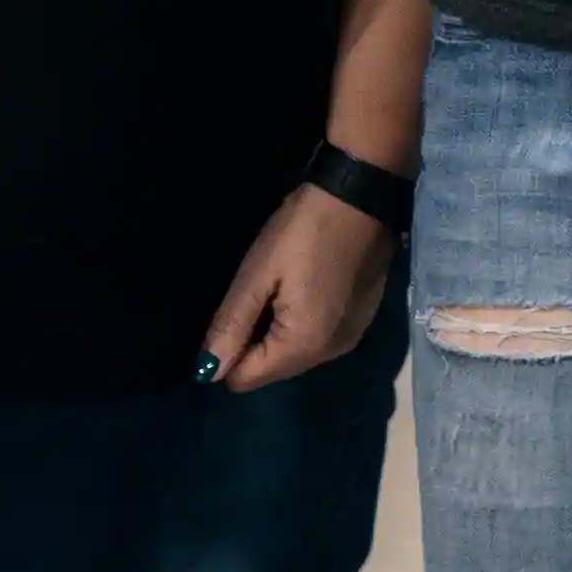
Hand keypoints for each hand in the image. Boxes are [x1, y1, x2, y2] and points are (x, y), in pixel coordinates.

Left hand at [195, 184, 396, 389]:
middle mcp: (330, 352)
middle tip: (262, 293)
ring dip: (281, 333)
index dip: (228, 352)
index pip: (245, 379)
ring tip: (287, 287)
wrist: (364, 193)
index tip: (237, 310)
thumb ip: (230, 326)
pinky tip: (311, 287)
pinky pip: (319, 339)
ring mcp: (351, 337)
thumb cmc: (303, 230)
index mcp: (302, 345)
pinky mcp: (363, 319)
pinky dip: (306, 323)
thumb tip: (206, 372)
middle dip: (256, 343)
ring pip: (296, 355)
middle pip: (272, 370)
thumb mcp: (257, 273)